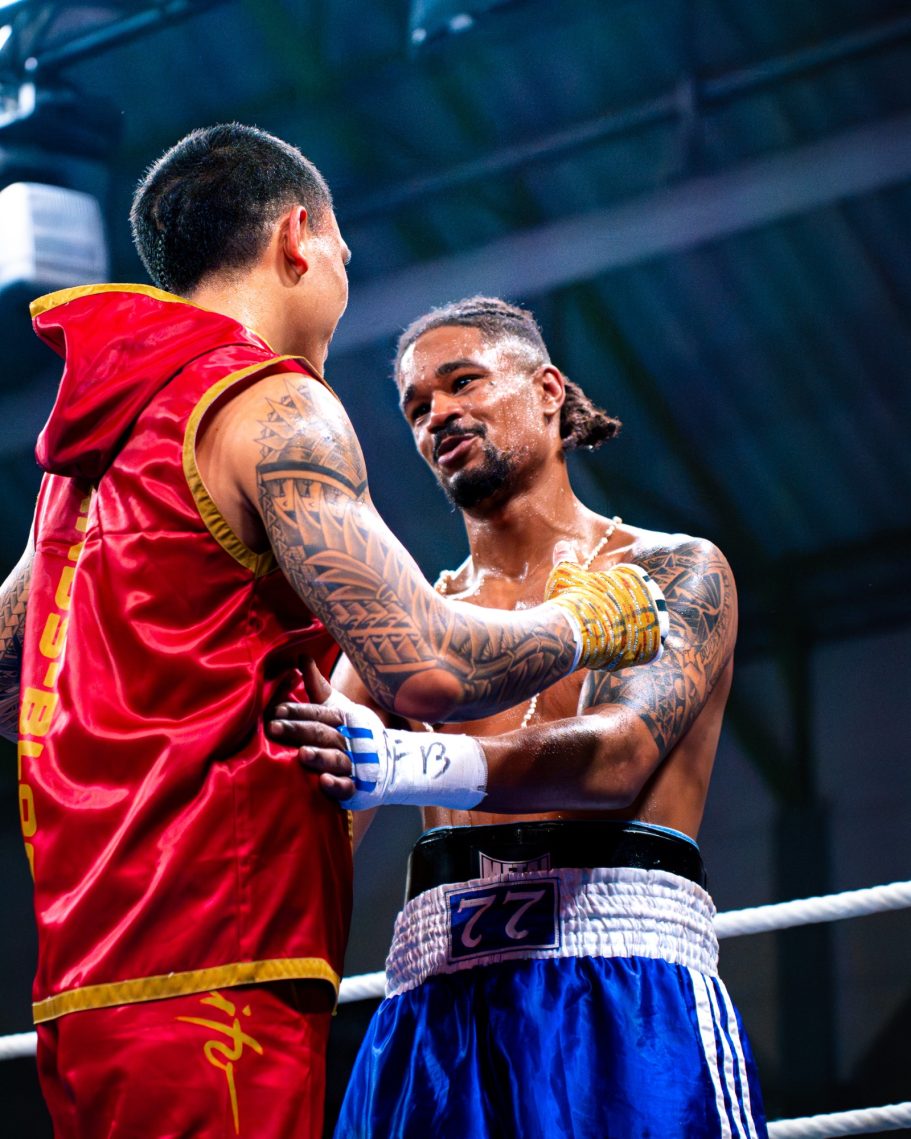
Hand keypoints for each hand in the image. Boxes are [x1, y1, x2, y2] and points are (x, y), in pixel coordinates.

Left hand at [270, 675, 485, 810]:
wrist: (388, 761)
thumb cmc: (353, 731)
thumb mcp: (337, 706)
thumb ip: (317, 685)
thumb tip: (301, 655)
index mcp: (344, 718)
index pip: (318, 713)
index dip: (298, 712)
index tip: (276, 711)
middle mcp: (349, 738)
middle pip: (322, 733)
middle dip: (299, 730)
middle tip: (274, 727)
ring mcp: (355, 763)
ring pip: (336, 759)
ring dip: (320, 756)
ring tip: (302, 754)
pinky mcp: (358, 787)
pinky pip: (348, 787)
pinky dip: (337, 785)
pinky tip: (324, 782)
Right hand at [545, 560, 668, 670]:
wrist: (574, 632)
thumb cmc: (570, 600)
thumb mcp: (566, 575)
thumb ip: (567, 559)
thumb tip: (562, 546)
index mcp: (636, 577)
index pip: (631, 581)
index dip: (615, 590)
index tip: (602, 599)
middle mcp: (652, 598)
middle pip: (641, 605)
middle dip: (626, 612)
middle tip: (606, 621)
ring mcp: (655, 624)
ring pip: (649, 627)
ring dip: (635, 632)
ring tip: (615, 637)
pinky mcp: (653, 647)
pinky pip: (652, 650)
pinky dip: (639, 652)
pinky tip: (621, 651)